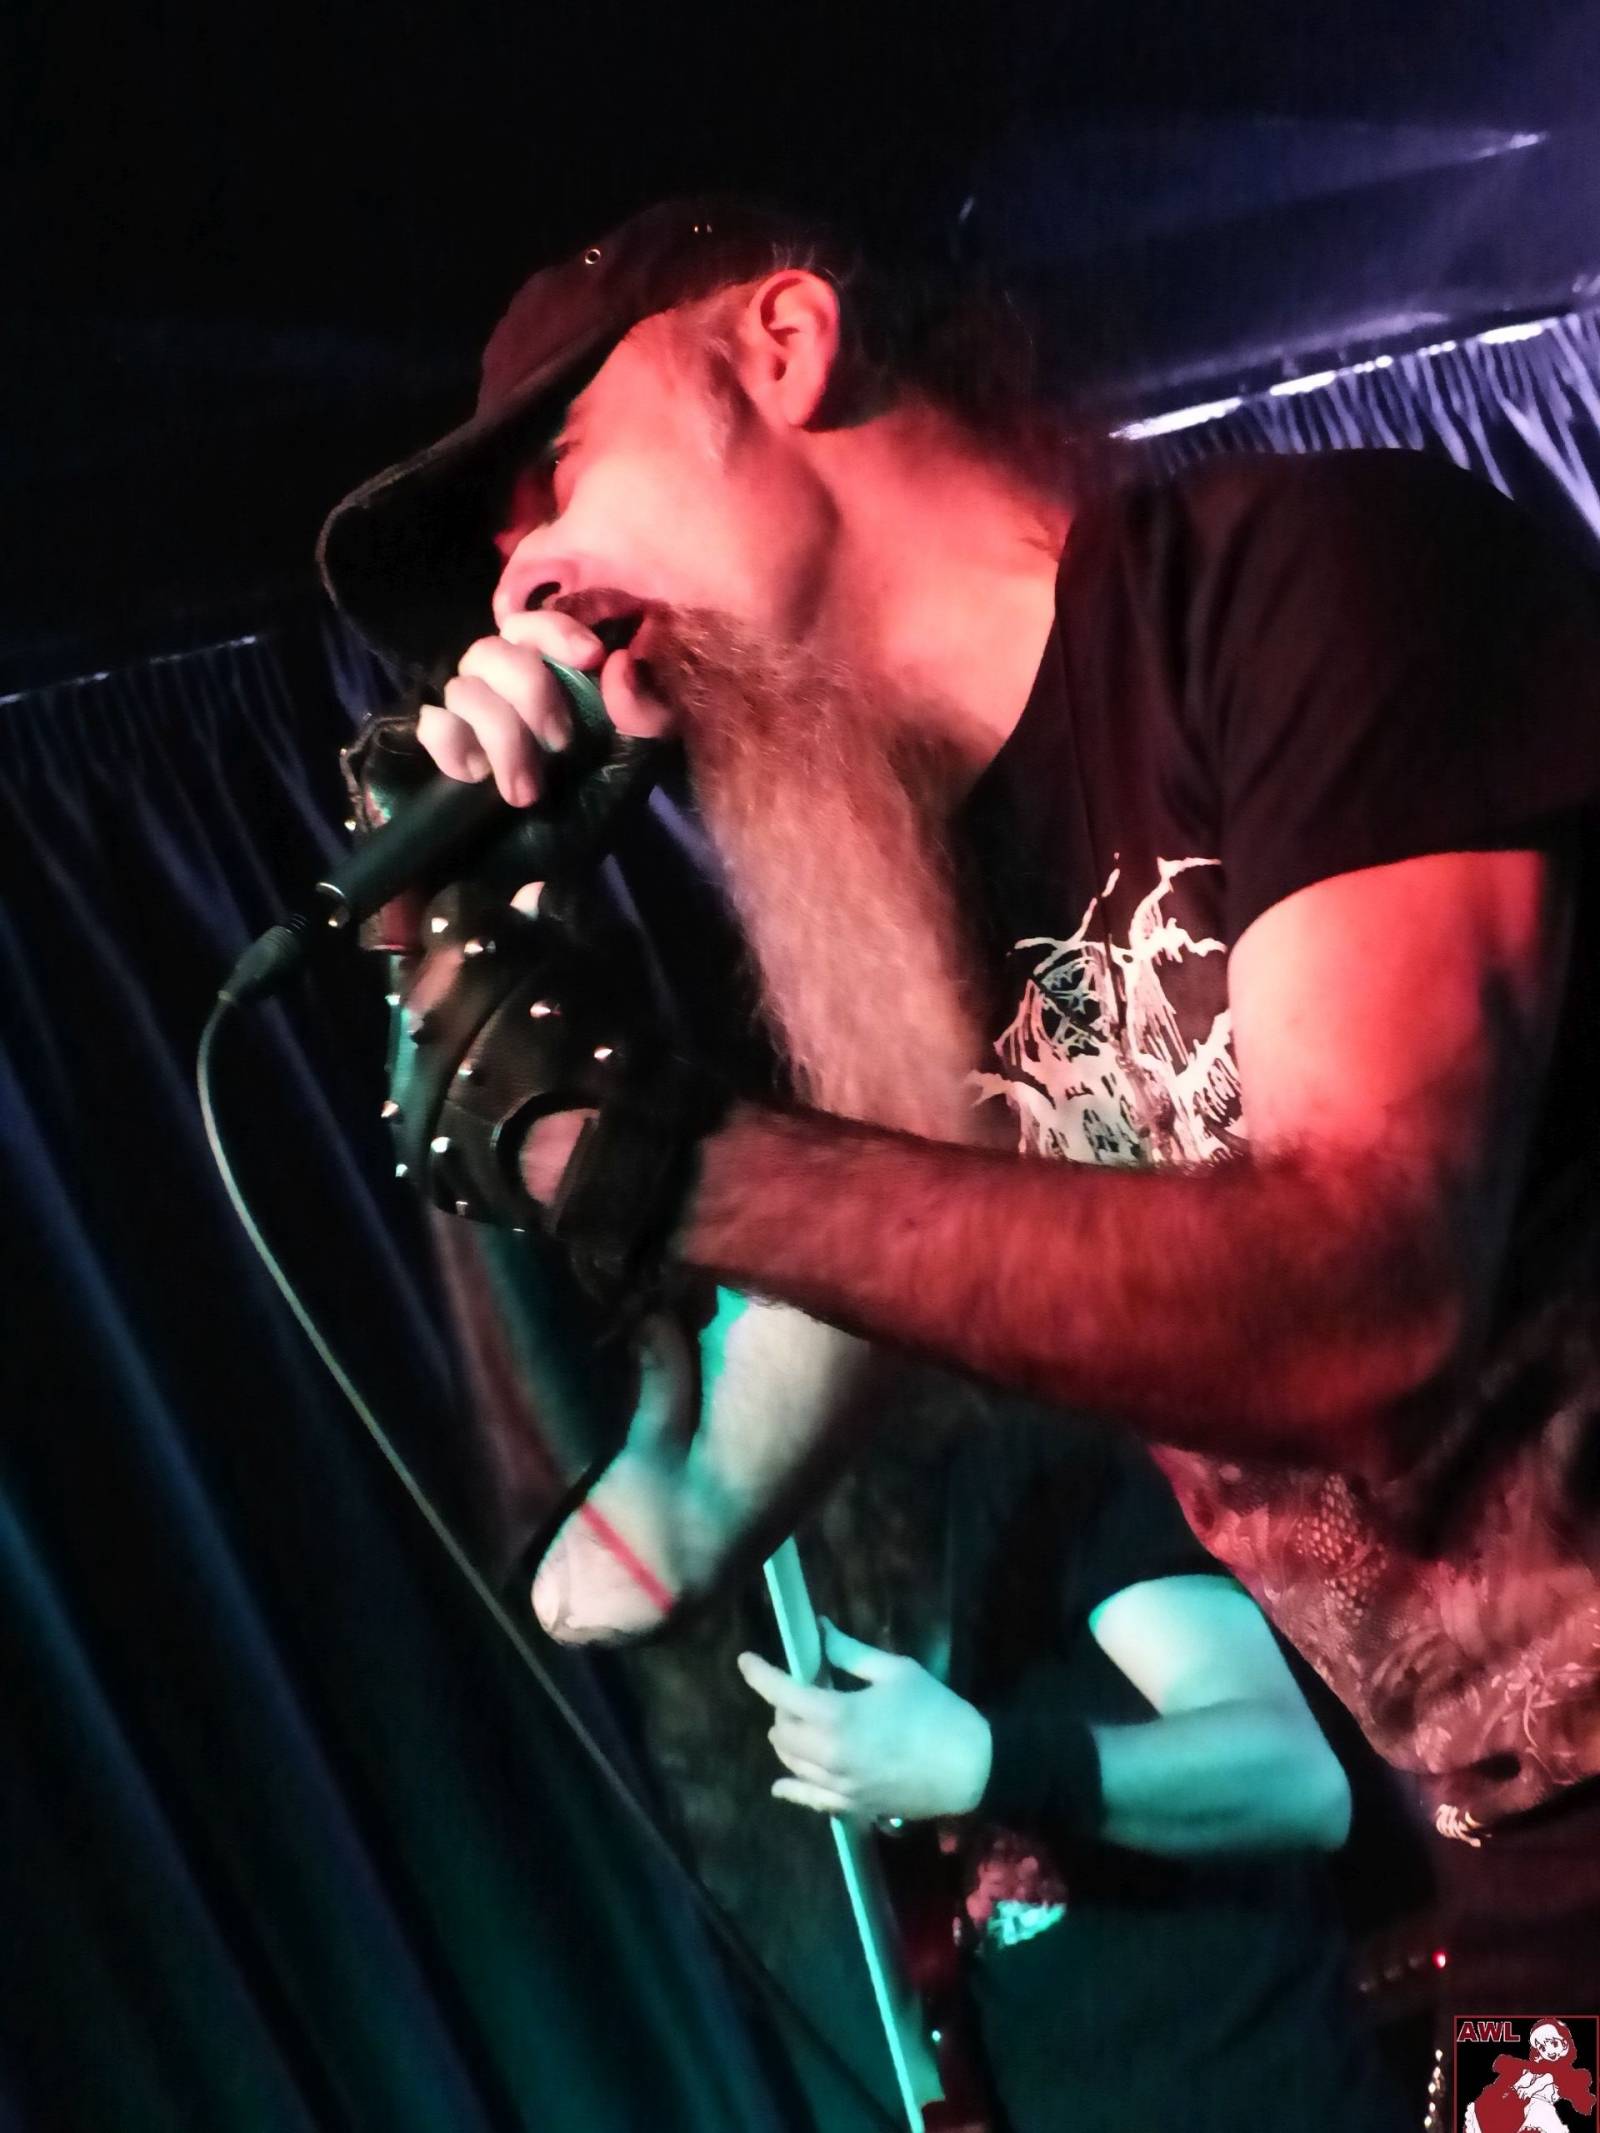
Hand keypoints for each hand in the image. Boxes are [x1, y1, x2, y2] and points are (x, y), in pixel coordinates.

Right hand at [416, 608, 673, 805]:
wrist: (539, 857)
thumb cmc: (589, 800)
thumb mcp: (634, 758)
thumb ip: (642, 713)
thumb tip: (620, 665)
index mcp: (542, 670)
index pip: (536, 624)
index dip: (558, 631)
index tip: (591, 657)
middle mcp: (496, 679)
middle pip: (492, 649)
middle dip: (531, 692)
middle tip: (560, 744)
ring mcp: (460, 709)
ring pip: (464, 688)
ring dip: (502, 738)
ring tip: (526, 791)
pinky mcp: (435, 743)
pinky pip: (433, 725)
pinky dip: (455, 748)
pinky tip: (477, 777)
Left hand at [738, 1619, 992, 1823]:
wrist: (970, 1767)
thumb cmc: (935, 1710)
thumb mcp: (895, 1671)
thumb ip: (850, 1654)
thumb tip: (821, 1632)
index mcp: (837, 1715)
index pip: (782, 1693)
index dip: (759, 1674)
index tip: (745, 1660)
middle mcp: (828, 1754)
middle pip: (781, 1729)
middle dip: (784, 1706)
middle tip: (806, 1689)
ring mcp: (838, 1785)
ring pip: (790, 1762)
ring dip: (790, 1738)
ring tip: (809, 1722)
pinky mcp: (851, 1806)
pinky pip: (809, 1798)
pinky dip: (792, 1786)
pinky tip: (783, 1783)